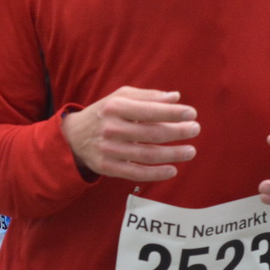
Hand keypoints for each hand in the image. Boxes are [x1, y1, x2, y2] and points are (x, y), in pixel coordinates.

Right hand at [59, 87, 198, 181]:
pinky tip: (172, 170)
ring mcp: (109, 149)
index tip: (191, 113)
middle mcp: (111, 128)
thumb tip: (175, 97)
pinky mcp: (107, 167)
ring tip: (190, 151)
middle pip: (151, 133)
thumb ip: (148, 97)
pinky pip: (136, 173)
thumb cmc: (104, 112)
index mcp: (115, 107)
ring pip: (146, 154)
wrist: (74, 135)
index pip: (150, 110)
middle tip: (195, 130)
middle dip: (177, 132)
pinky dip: (156, 173)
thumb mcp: (120, 97)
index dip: (173, 112)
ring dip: (172, 154)